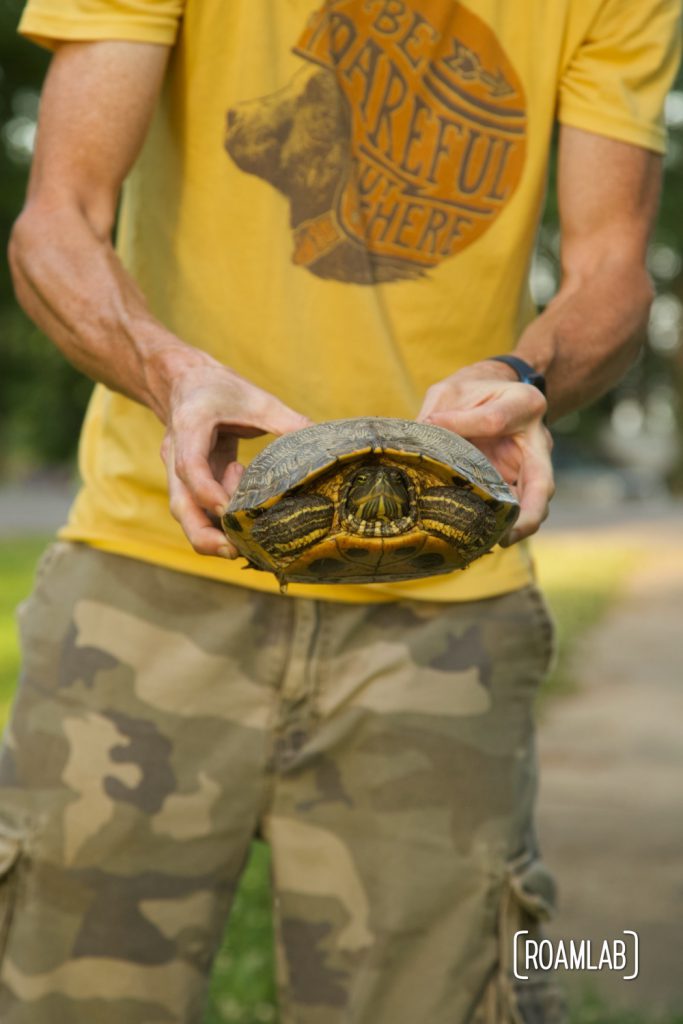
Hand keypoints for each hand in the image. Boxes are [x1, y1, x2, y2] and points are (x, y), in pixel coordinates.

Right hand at [160, 359, 311, 557]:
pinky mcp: (189, 484)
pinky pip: (199, 510)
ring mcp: (178, 474)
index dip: (208, 492)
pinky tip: (246, 517)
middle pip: (180, 505)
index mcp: (190, 427)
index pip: (190, 466)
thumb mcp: (257, 399)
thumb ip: (288, 422)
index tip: (228, 511)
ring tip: (247, 542)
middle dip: (203, 534)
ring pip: (187, 514)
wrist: (184, 383)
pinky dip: (219, 521)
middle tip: (234, 552)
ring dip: (212, 533)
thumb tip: (325, 443)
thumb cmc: (220, 389)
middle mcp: (176, 455)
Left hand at [417, 361, 553, 544]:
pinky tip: (478, 536)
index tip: (433, 423)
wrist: (496, 394)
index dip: (463, 425)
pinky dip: (501, 524)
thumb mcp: (455, 390)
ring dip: (515, 526)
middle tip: (507, 536)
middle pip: (542, 482)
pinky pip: (515, 508)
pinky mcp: (519, 484)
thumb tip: (422, 436)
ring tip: (489, 542)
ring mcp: (531, 466)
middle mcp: (537, 440)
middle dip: (529, 513)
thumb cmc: (473, 392)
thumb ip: (442, 411)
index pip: (496, 419)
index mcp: (524, 404)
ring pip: (533, 503)